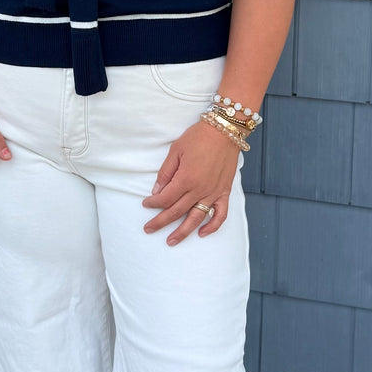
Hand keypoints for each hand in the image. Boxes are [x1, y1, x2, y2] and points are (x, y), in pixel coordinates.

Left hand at [140, 121, 240, 244]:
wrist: (225, 130)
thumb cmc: (199, 137)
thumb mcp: (176, 150)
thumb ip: (166, 172)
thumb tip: (157, 191)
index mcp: (186, 178)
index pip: (165, 198)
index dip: (153, 203)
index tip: (146, 204)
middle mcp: (199, 189)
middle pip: (176, 211)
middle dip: (160, 222)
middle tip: (149, 229)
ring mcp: (213, 192)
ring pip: (196, 218)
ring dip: (182, 232)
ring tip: (171, 241)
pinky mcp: (224, 192)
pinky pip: (220, 214)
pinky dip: (212, 226)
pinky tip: (202, 233)